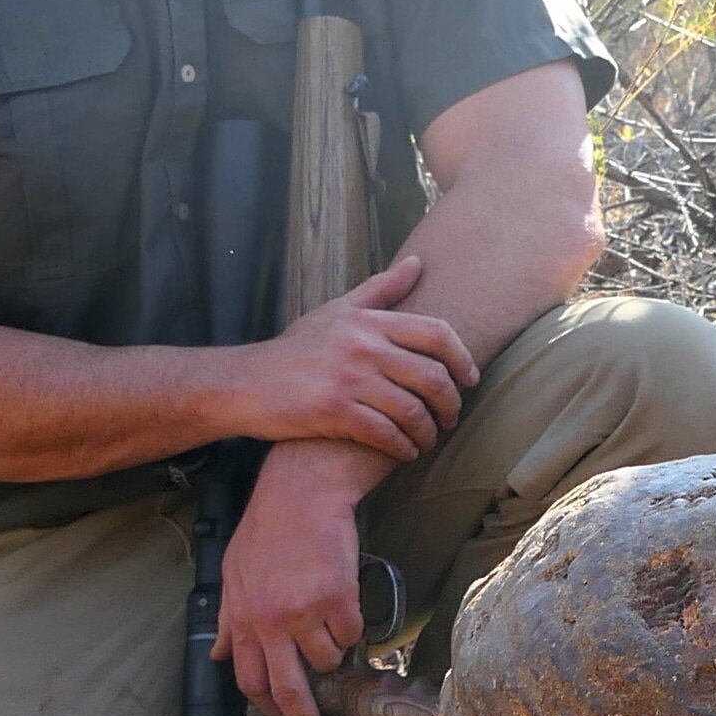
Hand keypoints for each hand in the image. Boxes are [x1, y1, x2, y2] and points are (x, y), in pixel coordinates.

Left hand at [217, 442, 376, 715]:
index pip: (251, 680)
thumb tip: (220, 654)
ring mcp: (303, 613)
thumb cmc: (269, 526)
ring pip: (329, 659)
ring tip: (332, 619)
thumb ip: (229, 618)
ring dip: (335, 649)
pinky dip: (353, 623)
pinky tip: (344, 597)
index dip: (269, 707)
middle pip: (291, 691)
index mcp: (244, 618)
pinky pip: (353, 633)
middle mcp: (270, 622)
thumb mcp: (234, 571)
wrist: (302, 492)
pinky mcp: (336, 600)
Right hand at [240, 254, 477, 461]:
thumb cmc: (296, 350)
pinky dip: (404, 449)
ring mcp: (349, 380)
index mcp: (368, 322)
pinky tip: (405, 452)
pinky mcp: (334, 412)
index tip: (470, 381)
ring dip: (429, 432)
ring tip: (428, 440)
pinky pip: (387, 435)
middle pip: (433, 377)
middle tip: (451, 420)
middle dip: (451, 405)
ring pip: (413, 411)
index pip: (437, 334)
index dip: (463, 359)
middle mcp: (363, 347)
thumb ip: (381, 290)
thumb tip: (417, 263)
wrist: (246, 384)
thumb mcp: (337, 311)